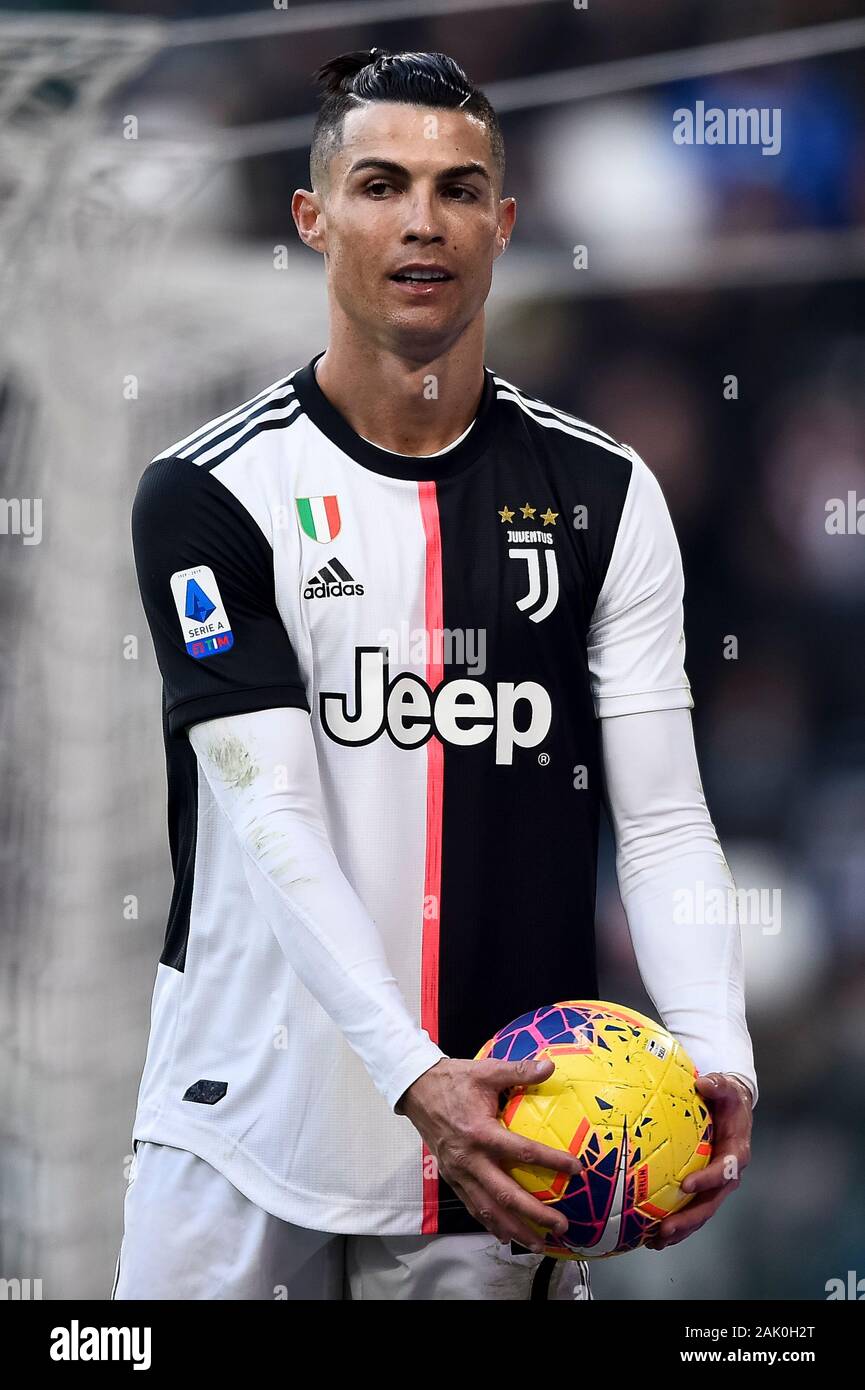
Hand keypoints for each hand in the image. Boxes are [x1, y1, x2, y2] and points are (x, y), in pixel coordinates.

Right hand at [397, 1056, 582, 1250]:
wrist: (417, 1090)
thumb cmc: (453, 1080)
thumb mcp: (486, 1071)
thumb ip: (518, 1071)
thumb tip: (549, 1067)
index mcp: (480, 1132)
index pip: (523, 1152)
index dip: (552, 1162)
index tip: (576, 1169)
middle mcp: (469, 1159)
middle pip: (506, 1195)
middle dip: (535, 1214)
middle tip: (561, 1225)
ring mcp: (458, 1172)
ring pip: (488, 1209)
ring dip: (514, 1229)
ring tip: (538, 1243)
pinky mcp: (451, 1177)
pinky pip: (473, 1206)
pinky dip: (491, 1223)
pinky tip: (506, 1235)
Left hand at [645, 1072, 752, 1250]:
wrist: (732, 1108)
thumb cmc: (727, 1098)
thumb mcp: (727, 1088)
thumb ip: (718, 1085)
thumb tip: (704, 1083)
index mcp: (736, 1153)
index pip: (724, 1170)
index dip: (707, 1180)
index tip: (685, 1185)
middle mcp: (727, 1175)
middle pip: (711, 1203)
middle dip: (690, 1219)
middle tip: (665, 1228)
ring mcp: (716, 1186)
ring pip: (700, 1213)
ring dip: (680, 1229)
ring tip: (655, 1242)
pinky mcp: (704, 1189)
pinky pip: (690, 1210)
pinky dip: (674, 1224)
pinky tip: (651, 1236)